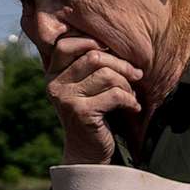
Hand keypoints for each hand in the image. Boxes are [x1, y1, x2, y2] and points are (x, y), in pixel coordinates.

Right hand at [45, 35, 142, 164]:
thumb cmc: (95, 112)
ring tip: (131, 96)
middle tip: (136, 75)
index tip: (113, 55)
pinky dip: (130, 100)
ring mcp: (65, 98)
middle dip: (121, 65)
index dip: (93, 43)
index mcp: (52, 73)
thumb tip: (113, 38)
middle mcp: (54, 84)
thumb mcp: (87, 85)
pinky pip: (115, 94)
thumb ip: (90, 63)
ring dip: (126, 85)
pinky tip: (133, 107)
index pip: (67, 44)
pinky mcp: (80, 112)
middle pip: (93, 56)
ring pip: (107, 75)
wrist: (89, 152)